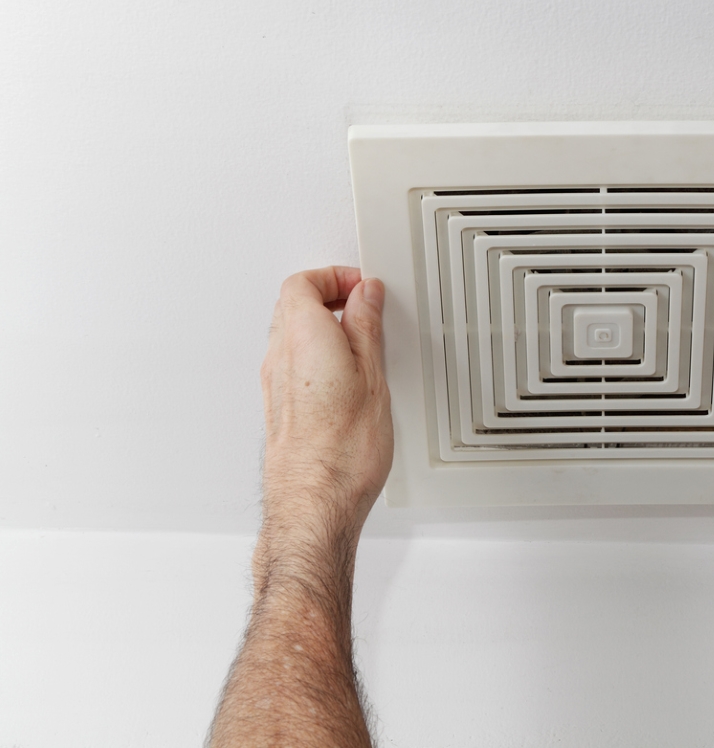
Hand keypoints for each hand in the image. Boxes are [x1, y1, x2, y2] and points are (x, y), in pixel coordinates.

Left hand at [259, 266, 392, 554]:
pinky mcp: (280, 409)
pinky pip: (293, 364)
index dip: (334, 276)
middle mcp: (279, 357)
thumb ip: (366, 327)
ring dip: (322, 327)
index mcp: (301, 336)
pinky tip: (345, 374)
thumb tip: (366, 296)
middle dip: (328, 296)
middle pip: (291, 305)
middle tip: (363, 303)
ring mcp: (275, 384)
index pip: (303, 283)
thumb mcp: (372, 375)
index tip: (363, 285)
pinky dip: (317, 355)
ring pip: (290, 335)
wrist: (316, 503)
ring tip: (360, 338)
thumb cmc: (342, 450)